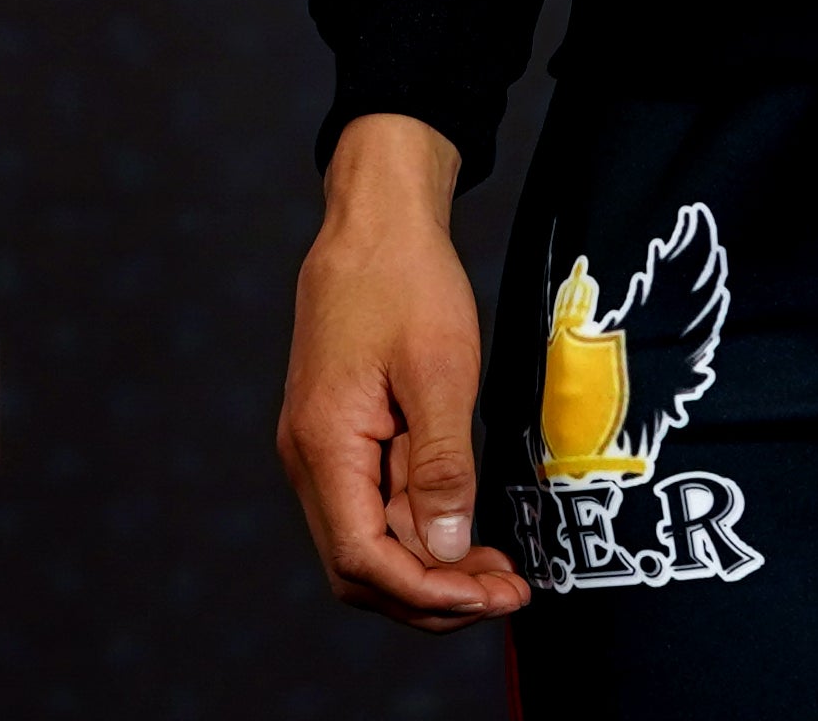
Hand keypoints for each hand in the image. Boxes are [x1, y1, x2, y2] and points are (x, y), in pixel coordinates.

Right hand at [282, 115, 523, 627]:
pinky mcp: (340, 435)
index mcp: (324, 443)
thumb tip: (445, 553)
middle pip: (359, 569)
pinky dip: (421, 533)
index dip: (429, 593)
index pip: (362, 559)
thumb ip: (440, 469)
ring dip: (431, 569)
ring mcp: (320, 447)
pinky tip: (470, 529)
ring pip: (367, 544)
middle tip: (508, 592)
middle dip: (433, 596)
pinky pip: (374, 508)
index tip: (494, 596)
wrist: (373, 219)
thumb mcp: (439, 373)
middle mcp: (308, 456)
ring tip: (500, 570)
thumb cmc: (405, 280)